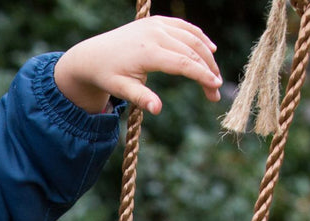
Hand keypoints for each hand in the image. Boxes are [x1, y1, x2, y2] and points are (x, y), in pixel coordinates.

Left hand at [54, 17, 220, 114]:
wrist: (94, 55)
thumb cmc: (108, 76)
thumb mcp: (121, 90)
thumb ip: (141, 98)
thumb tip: (157, 110)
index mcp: (148, 51)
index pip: (183, 63)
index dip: (202, 75)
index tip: (216, 87)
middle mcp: (155, 33)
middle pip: (192, 51)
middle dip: (208, 70)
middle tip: (215, 91)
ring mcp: (158, 24)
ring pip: (192, 37)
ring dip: (207, 54)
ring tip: (214, 75)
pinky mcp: (158, 21)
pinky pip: (185, 27)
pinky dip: (199, 37)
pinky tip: (210, 49)